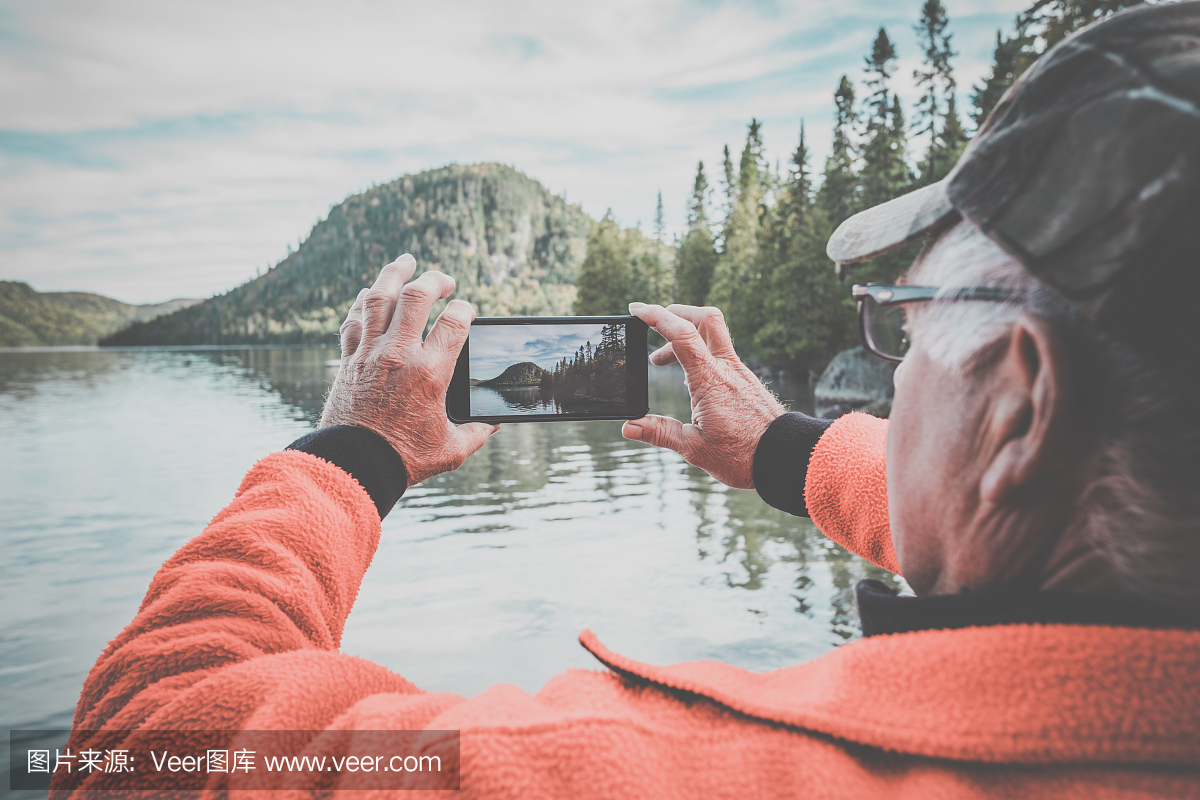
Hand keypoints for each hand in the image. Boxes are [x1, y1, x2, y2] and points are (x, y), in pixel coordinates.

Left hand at [320, 255, 497, 485]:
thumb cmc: (404, 459)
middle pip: (417, 297)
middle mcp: (398, 355)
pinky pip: (353, 319)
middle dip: (434, 281)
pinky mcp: (348, 360)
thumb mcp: (451, 449)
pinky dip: (362, 302)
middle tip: (445, 281)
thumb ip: (476, 433)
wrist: (353, 464)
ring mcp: (369, 353)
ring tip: (406, 262)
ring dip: (394, 274)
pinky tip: (370, 294)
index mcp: (430, 373)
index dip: (465, 309)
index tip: (467, 311)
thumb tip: (494, 425)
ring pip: (379, 297)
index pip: (454, 322)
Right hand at [622, 303, 784, 488]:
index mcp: (709, 380)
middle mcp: (726, 368)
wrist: (784, 457)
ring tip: (660, 361)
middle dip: (676, 312)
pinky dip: (698, 354)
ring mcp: (738, 372)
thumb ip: (660, 433)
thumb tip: (628, 427)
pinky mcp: (745, 381)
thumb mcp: (694, 448)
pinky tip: (689, 378)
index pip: (682, 334)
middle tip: (652, 323)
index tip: (636, 309)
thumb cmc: (742, 456)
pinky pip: (719, 354)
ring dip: (685, 336)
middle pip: (705, 318)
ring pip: (713, 335)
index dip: (657, 316)